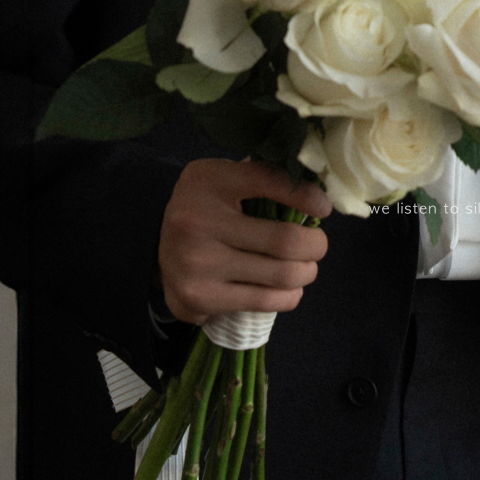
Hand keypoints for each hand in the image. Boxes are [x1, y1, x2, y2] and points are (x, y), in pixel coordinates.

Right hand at [158, 160, 331, 323]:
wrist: (156, 246)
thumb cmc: (207, 208)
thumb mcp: (226, 179)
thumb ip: (267, 178)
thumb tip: (321, 194)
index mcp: (208, 181)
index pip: (272, 181)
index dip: (308, 197)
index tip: (323, 208)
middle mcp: (196, 221)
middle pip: (287, 242)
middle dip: (316, 246)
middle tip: (316, 245)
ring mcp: (195, 264)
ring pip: (284, 276)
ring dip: (306, 273)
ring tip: (303, 267)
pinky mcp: (198, 298)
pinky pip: (267, 302)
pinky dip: (289, 296)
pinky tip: (284, 287)